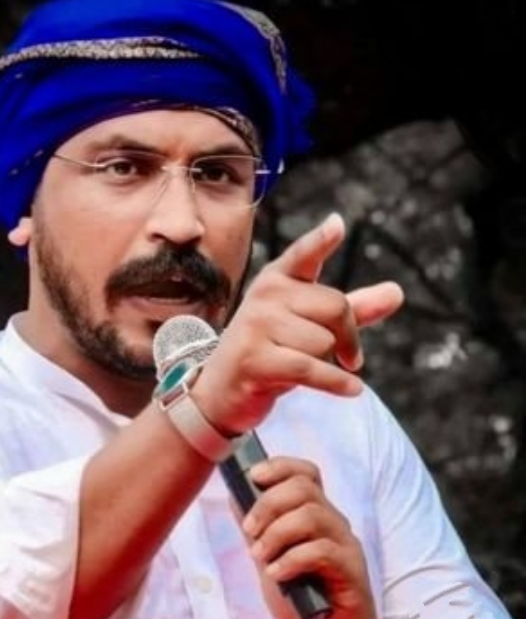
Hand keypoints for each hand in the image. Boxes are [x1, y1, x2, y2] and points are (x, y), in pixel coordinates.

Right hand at [191, 212, 403, 435]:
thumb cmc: (271, 352)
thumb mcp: (309, 325)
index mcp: (277, 280)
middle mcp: (264, 296)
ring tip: (299, 369)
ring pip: (323, 343)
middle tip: (348, 357)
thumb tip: (397, 291)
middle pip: (336, 307)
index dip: (320, 241)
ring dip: (326, 365)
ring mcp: (256, 325)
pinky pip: (311, 367)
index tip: (337, 226)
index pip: (303, 256)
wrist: (221, 391)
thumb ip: (352, 309)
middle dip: (348, 338)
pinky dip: (336, 382)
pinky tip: (352, 389)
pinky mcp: (254, 358)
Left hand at [240, 456, 382, 618]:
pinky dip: (291, 559)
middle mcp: (335, 523)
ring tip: (260, 556)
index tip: (252, 477)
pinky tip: (277, 574)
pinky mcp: (352, 572)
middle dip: (268, 503)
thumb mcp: (270, 560)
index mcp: (316, 515)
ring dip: (277, 532)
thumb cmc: (304, 600)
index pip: (306, 473)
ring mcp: (346, 546)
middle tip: (249, 530)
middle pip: (305, 487)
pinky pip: (322, 550)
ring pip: (312, 514)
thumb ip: (257, 531)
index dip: (280, 466)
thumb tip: (235, 496)